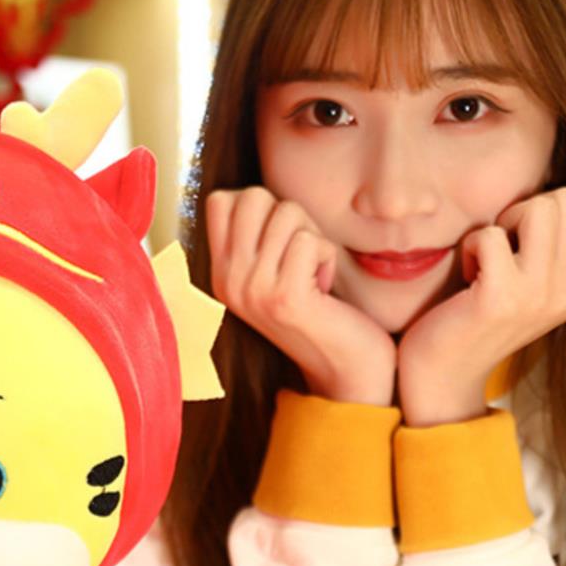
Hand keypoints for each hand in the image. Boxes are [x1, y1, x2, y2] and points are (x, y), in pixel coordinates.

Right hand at [206, 187, 396, 404]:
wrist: (345, 371)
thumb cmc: (320, 311)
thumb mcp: (273, 272)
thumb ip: (257, 237)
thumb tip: (254, 194)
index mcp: (221, 273)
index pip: (220, 199)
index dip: (259, 204)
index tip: (278, 241)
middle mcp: (228, 282)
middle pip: (254, 196)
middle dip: (291, 215)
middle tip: (302, 254)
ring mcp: (253, 291)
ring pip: (288, 213)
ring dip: (314, 238)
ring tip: (314, 274)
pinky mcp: (284, 298)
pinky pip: (310, 241)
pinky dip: (328, 257)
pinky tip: (325, 288)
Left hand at [397, 188, 565, 425]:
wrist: (443, 377)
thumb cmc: (474, 319)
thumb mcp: (527, 286)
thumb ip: (548, 249)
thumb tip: (556, 196)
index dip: (539, 212)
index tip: (515, 246)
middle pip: (565, 200)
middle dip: (522, 212)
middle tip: (497, 250)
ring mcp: (539, 296)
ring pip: (540, 208)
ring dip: (500, 226)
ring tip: (485, 262)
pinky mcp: (500, 298)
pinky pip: (490, 235)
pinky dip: (470, 248)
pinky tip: (466, 280)